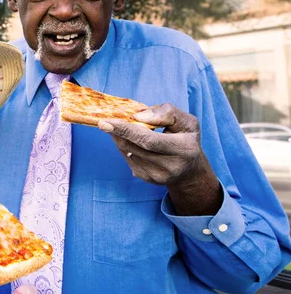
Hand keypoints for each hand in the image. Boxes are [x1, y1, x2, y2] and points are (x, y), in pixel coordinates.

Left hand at [98, 103, 221, 214]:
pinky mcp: (147, 179)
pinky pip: (128, 158)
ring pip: (128, 151)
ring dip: (120, 137)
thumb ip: (165, 114)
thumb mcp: (186, 121)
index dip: (126, 130)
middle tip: (103, 121)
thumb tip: (138, 117)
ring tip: (122, 128)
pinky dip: (125, 146)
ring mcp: (157, 176)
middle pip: (134, 146)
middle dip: (117, 132)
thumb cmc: (186, 138)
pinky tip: (131, 141)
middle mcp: (170, 167)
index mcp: (182, 150)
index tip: (105, 122)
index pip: (148, 140)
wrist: (189, 168)